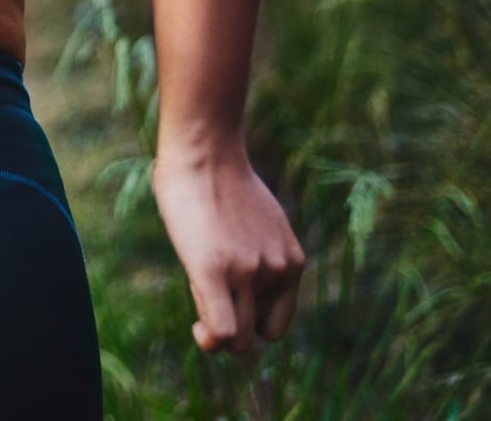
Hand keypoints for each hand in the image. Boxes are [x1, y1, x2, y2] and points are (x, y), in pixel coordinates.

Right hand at [151, 140, 306, 353]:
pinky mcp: (215, 270)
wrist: (204, 151)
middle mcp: (277, 271)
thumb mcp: (255, 223)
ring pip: (238, 339)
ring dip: (215, 334)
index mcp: (292, 262)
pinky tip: (199, 330)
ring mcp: (248, 272)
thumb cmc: (218, 181)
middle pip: (258, 334)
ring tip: (198, 301)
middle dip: (232, 327)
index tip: (227, 299)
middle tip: (208, 299)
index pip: (276, 321)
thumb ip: (257, 255)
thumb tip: (236, 278)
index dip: (249, 319)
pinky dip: (210, 339)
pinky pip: (222, 331)